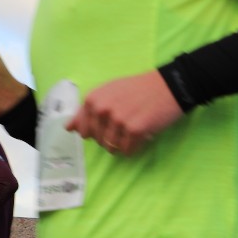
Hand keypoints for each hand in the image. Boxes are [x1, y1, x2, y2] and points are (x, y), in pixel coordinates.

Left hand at [66, 70, 182, 155]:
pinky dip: (134, 147)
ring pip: (112, 148)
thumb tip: (69, 128)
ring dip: (122, 144)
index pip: (83, 130)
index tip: (108, 126)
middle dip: (110, 139)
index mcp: (93, 99)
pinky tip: (141, 135)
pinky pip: (127, 151)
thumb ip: (87, 110)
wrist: (168, 86)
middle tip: (125, 127)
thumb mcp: (109, 93)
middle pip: (98, 141)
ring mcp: (118, 120)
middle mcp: (102, 109)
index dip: (96, 132)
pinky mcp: (135, 130)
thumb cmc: (138, 89)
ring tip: (133, 131)